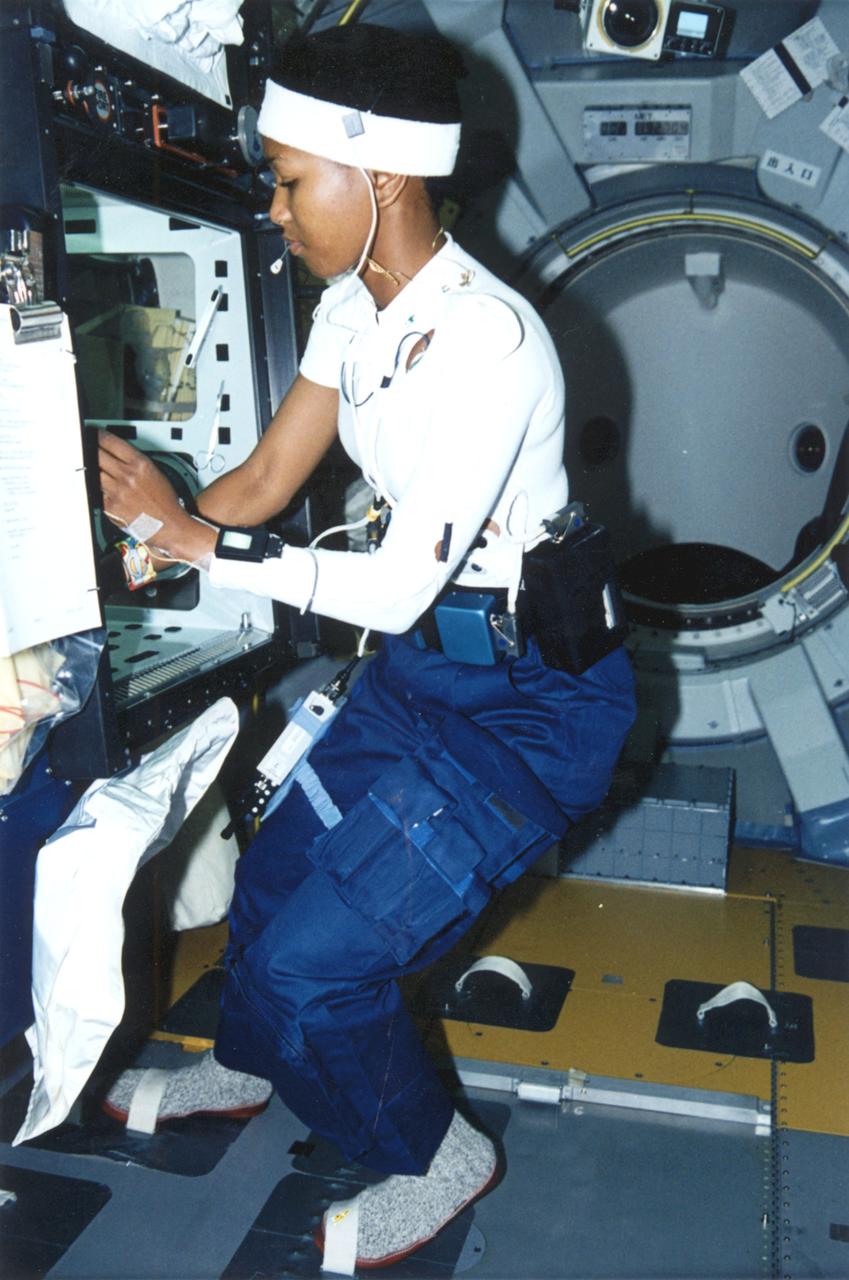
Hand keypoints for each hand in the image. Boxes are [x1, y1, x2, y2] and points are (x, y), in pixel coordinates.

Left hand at [98, 431, 213, 562]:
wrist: (169, 525)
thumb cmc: (165, 502)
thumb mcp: (155, 473)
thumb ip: (134, 462)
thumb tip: (116, 454)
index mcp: (140, 464)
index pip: (111, 442)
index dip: (98, 436)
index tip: (94, 434)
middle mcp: (127, 475)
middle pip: (97, 454)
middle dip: (90, 449)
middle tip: (85, 446)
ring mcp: (117, 491)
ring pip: (93, 472)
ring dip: (90, 468)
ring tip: (88, 466)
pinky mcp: (111, 506)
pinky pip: (96, 492)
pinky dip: (95, 488)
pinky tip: (97, 486)